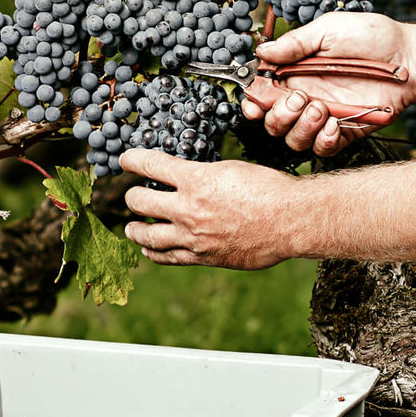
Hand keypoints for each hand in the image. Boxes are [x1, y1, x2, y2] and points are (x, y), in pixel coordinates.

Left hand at [120, 151, 302, 267]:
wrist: (291, 221)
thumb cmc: (269, 190)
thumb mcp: (232, 169)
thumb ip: (203, 175)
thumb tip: (187, 179)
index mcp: (196, 179)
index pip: (149, 164)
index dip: (131, 159)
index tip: (124, 160)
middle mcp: (188, 208)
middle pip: (138, 201)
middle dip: (132, 196)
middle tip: (133, 195)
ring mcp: (193, 236)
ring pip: (146, 234)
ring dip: (134, 228)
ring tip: (131, 227)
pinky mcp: (202, 257)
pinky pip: (166, 257)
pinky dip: (153, 251)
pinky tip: (149, 248)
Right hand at [243, 11, 415, 154]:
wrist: (410, 58)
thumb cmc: (373, 37)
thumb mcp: (330, 30)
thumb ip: (295, 43)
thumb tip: (262, 52)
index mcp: (296, 72)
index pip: (263, 94)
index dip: (252, 102)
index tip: (254, 102)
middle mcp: (307, 96)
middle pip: (273, 121)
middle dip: (277, 115)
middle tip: (299, 98)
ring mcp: (325, 117)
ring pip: (293, 139)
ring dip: (299, 127)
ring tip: (319, 108)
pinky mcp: (345, 132)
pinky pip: (322, 149)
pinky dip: (321, 141)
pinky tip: (332, 124)